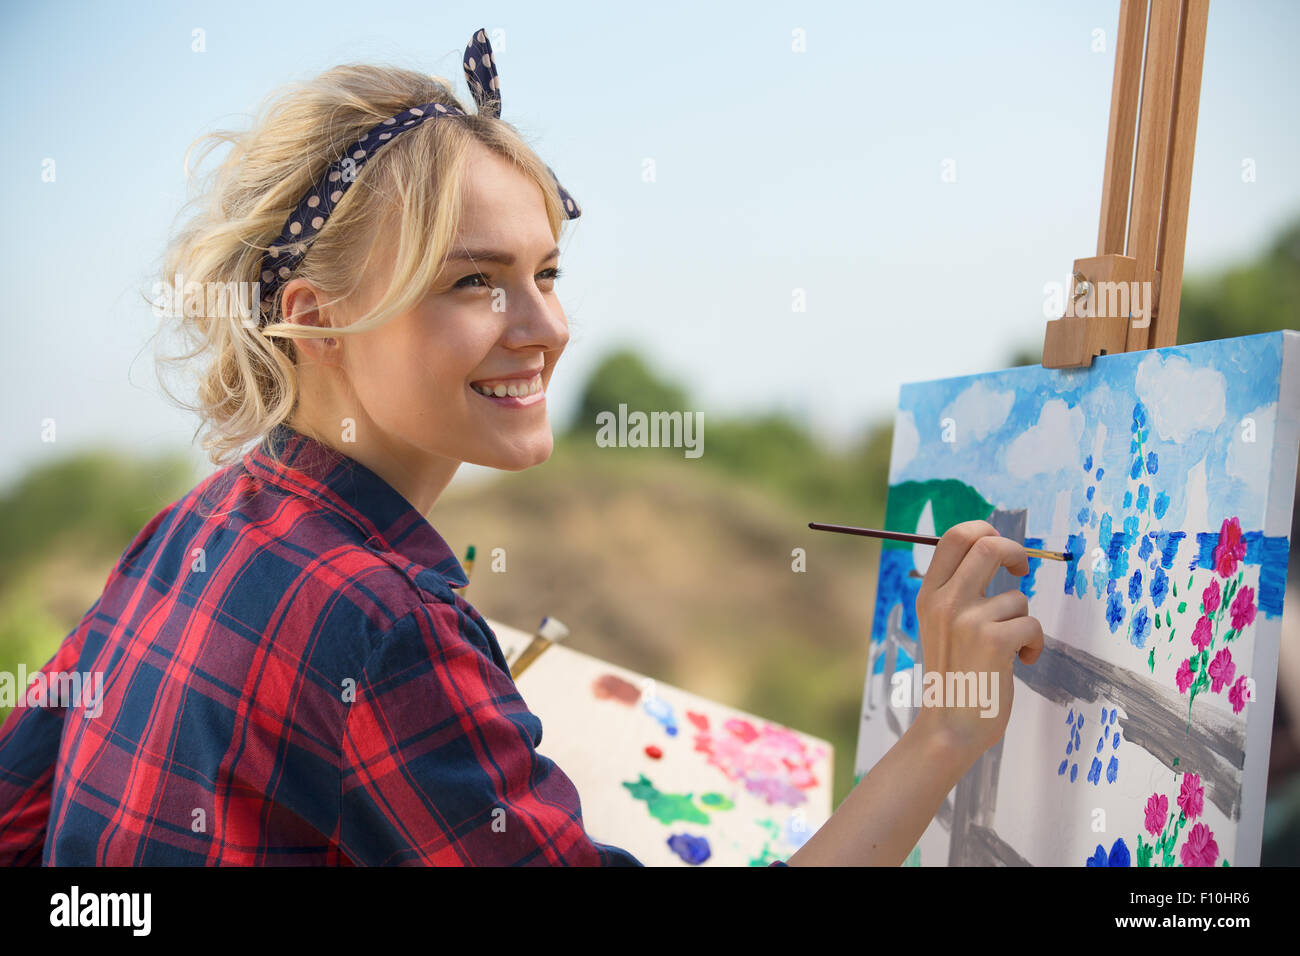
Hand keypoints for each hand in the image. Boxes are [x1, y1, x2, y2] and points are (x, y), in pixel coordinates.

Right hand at [909, 520, 1043, 763]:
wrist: (950, 725)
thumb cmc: (954, 676)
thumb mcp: (939, 625)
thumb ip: (957, 592)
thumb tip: (991, 552)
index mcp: (929, 594)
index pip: (954, 537)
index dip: (984, 531)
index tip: (1001, 550)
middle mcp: (945, 601)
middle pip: (988, 545)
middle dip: (1016, 552)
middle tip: (1022, 570)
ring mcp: (968, 620)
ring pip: (1018, 597)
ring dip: (1023, 621)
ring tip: (1010, 647)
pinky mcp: (994, 641)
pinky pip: (1031, 624)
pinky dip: (1033, 644)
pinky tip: (1018, 662)